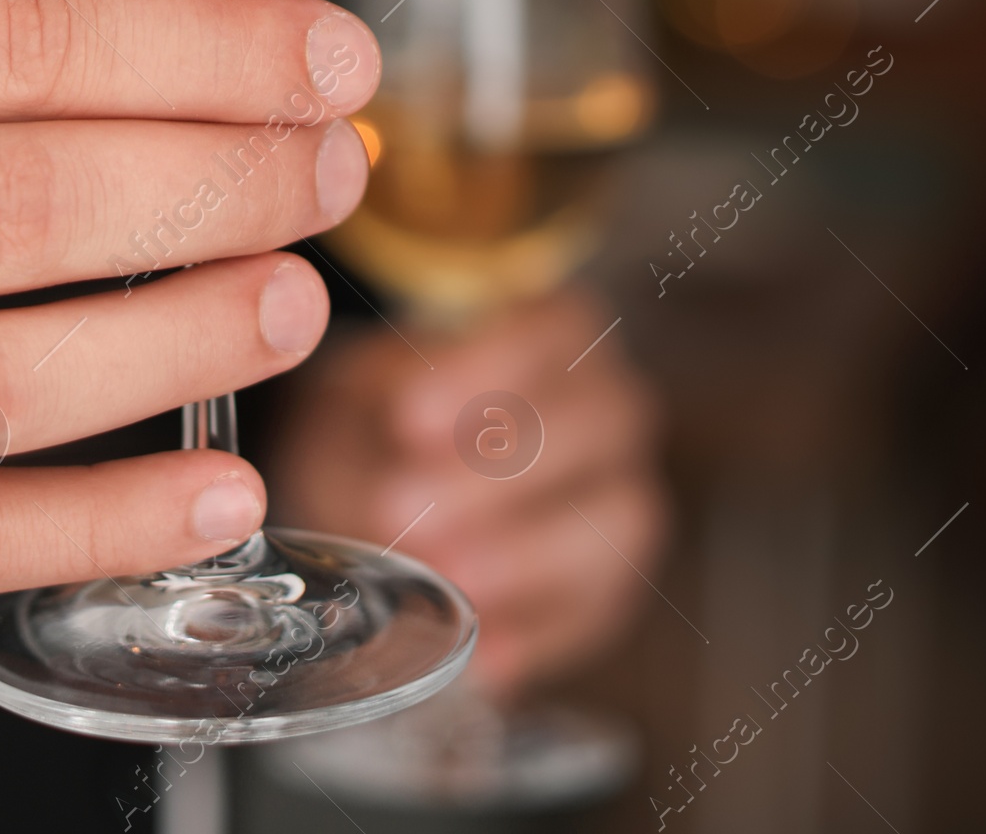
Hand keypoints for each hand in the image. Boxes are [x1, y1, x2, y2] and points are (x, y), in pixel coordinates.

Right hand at [0, 0, 377, 626]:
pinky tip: (214, 486)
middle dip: (215, 185)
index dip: (196, 52)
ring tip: (289, 301)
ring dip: (182, 341)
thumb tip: (216, 55)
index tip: (321, 62)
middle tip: (327, 176)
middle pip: (17, 204)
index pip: (8, 40)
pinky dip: (106, 519)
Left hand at [267, 285, 666, 694]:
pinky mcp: (609, 590)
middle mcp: (608, 410)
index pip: (554, 331)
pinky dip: (539, 636)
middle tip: (404, 506)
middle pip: (596, 424)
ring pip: (619, 523)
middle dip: (498, 470)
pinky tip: (482, 655)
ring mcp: (621, 499)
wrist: (387, 489)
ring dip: (528, 555)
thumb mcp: (364, 396)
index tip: (408, 419)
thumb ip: (379, 419)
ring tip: (447, 577)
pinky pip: (597, 615)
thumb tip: (394, 466)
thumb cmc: (383, 422)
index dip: (489, 370)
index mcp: (556, 335)